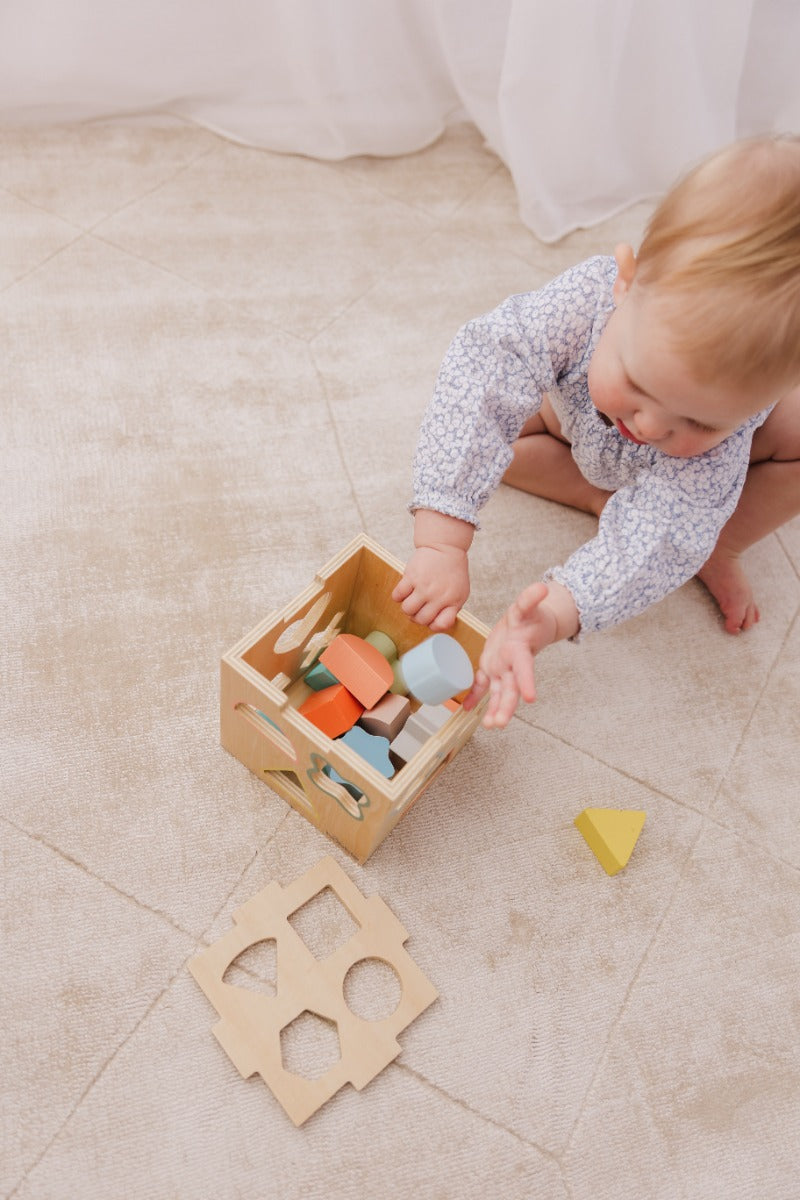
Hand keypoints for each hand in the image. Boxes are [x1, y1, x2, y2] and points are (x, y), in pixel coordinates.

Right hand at [392, 544, 469, 629]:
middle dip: (417, 617)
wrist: (446, 547)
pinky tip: (405, 590)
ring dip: (407, 607)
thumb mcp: (460, 593)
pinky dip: (398, 596)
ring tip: (412, 600)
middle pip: (420, 620)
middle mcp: (438, 596)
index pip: (439, 625)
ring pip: (407, 609)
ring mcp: (423, 586)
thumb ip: (450, 611)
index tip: (431, 618)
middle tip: (419, 608)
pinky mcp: (411, 576)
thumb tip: (435, 626)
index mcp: (452, 601)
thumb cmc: (453, 573)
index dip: (433, 625)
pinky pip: (397, 595)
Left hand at [463, 581, 577, 727]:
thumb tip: (543, 587)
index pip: (524, 668)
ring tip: (491, 725)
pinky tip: (467, 709)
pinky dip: (475, 696)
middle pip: (511, 688)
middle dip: (506, 706)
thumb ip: (531, 598)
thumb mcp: (528, 606)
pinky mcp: (492, 668)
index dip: (527, 682)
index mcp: (521, 651)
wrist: (530, 624)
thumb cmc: (530, 617)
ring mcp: (503, 668)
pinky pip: (483, 685)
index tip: (530, 698)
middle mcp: (512, 664)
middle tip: (500, 723)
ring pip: (499, 692)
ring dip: (495, 708)